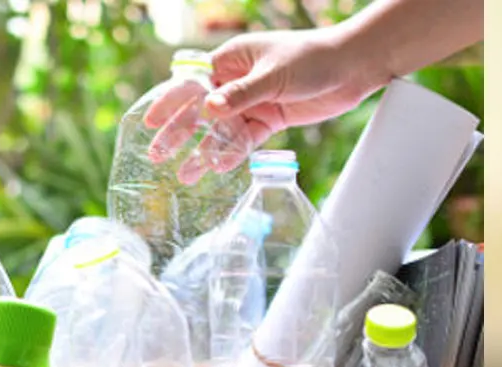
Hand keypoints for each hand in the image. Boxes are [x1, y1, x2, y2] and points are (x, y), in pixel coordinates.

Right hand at [144, 28, 389, 182]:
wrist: (353, 66)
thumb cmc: (312, 57)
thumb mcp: (273, 75)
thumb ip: (241, 95)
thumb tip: (207, 109)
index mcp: (230, 61)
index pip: (191, 83)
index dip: (168, 103)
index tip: (149, 123)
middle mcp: (236, 82)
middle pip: (200, 111)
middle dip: (179, 134)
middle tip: (158, 155)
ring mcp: (252, 103)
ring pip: (221, 131)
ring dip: (204, 151)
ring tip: (187, 174)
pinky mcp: (268, 120)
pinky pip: (245, 140)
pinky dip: (232, 153)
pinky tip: (218, 167)